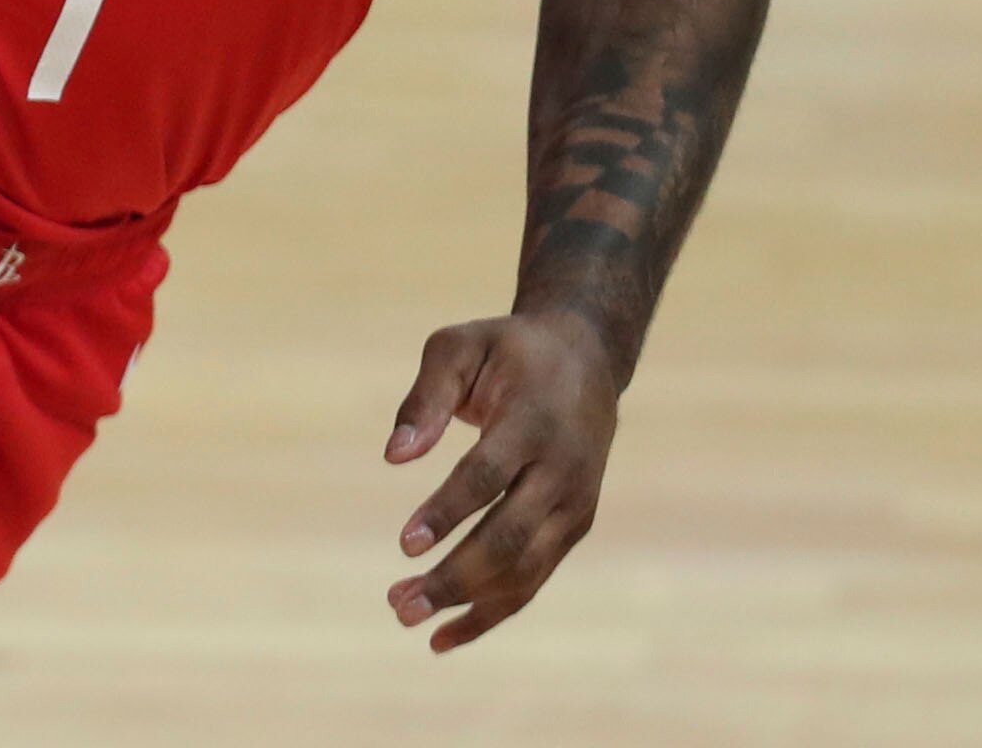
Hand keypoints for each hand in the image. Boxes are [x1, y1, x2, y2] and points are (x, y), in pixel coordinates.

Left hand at [380, 309, 622, 651]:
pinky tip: (444, 636)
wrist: (588, 358)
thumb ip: (427, 396)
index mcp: (535, 420)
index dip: (447, 511)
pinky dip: (492, 612)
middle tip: (397, 603)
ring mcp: (574, 503)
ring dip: (467, 602)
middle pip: (509, 537)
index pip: (489, 475)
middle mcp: (563, 468)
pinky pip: (533, 579)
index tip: (404, 545)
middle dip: (453, 577)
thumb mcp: (461, 345)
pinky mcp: (574, 526)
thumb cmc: (508, 351)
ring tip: (406, 615)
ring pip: (524, 569)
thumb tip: (393, 456)